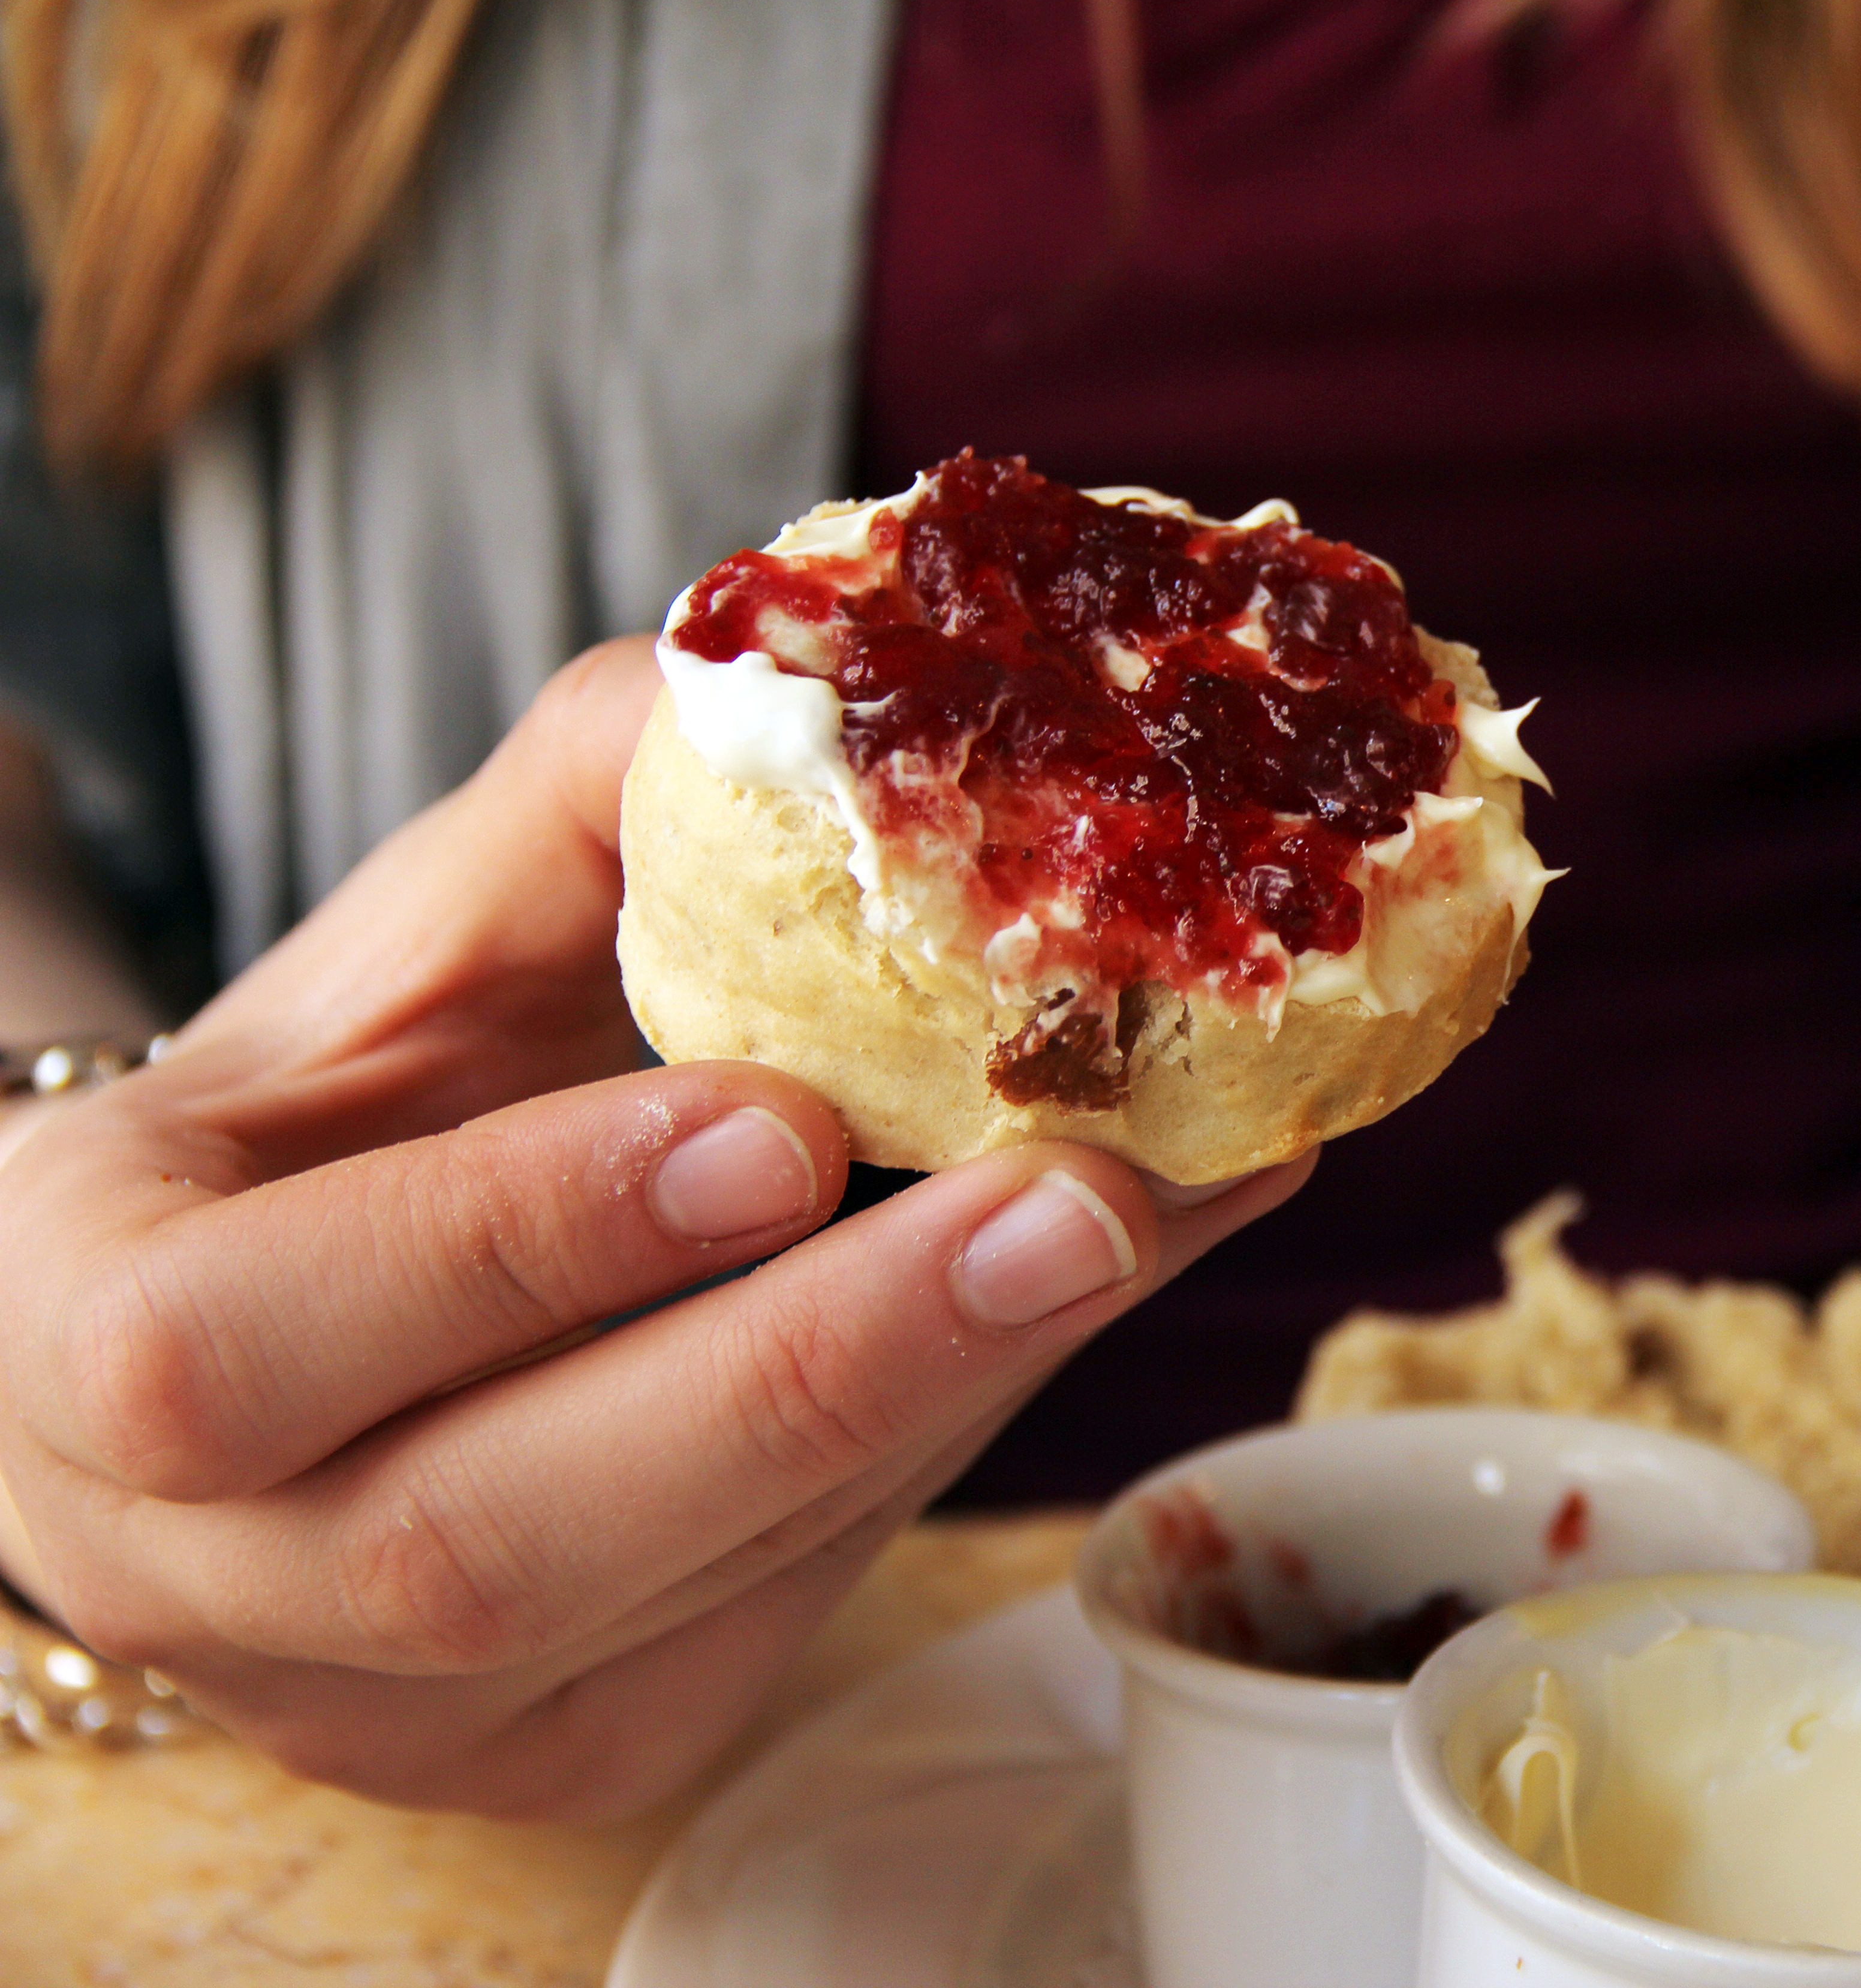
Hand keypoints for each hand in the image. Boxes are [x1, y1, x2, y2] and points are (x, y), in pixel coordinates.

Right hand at [0, 639, 1309, 1816]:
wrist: (280, 1320)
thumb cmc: (343, 1095)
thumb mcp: (411, 931)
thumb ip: (598, 804)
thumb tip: (860, 692)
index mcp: (80, 1334)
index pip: (245, 1343)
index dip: (520, 1240)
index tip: (781, 1123)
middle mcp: (206, 1576)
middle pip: (499, 1537)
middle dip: (819, 1366)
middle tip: (1084, 1198)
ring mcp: (403, 1712)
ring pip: (700, 1589)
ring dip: (968, 1387)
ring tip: (1176, 1203)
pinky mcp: (585, 1743)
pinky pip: (797, 1602)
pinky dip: (968, 1429)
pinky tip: (1104, 1282)